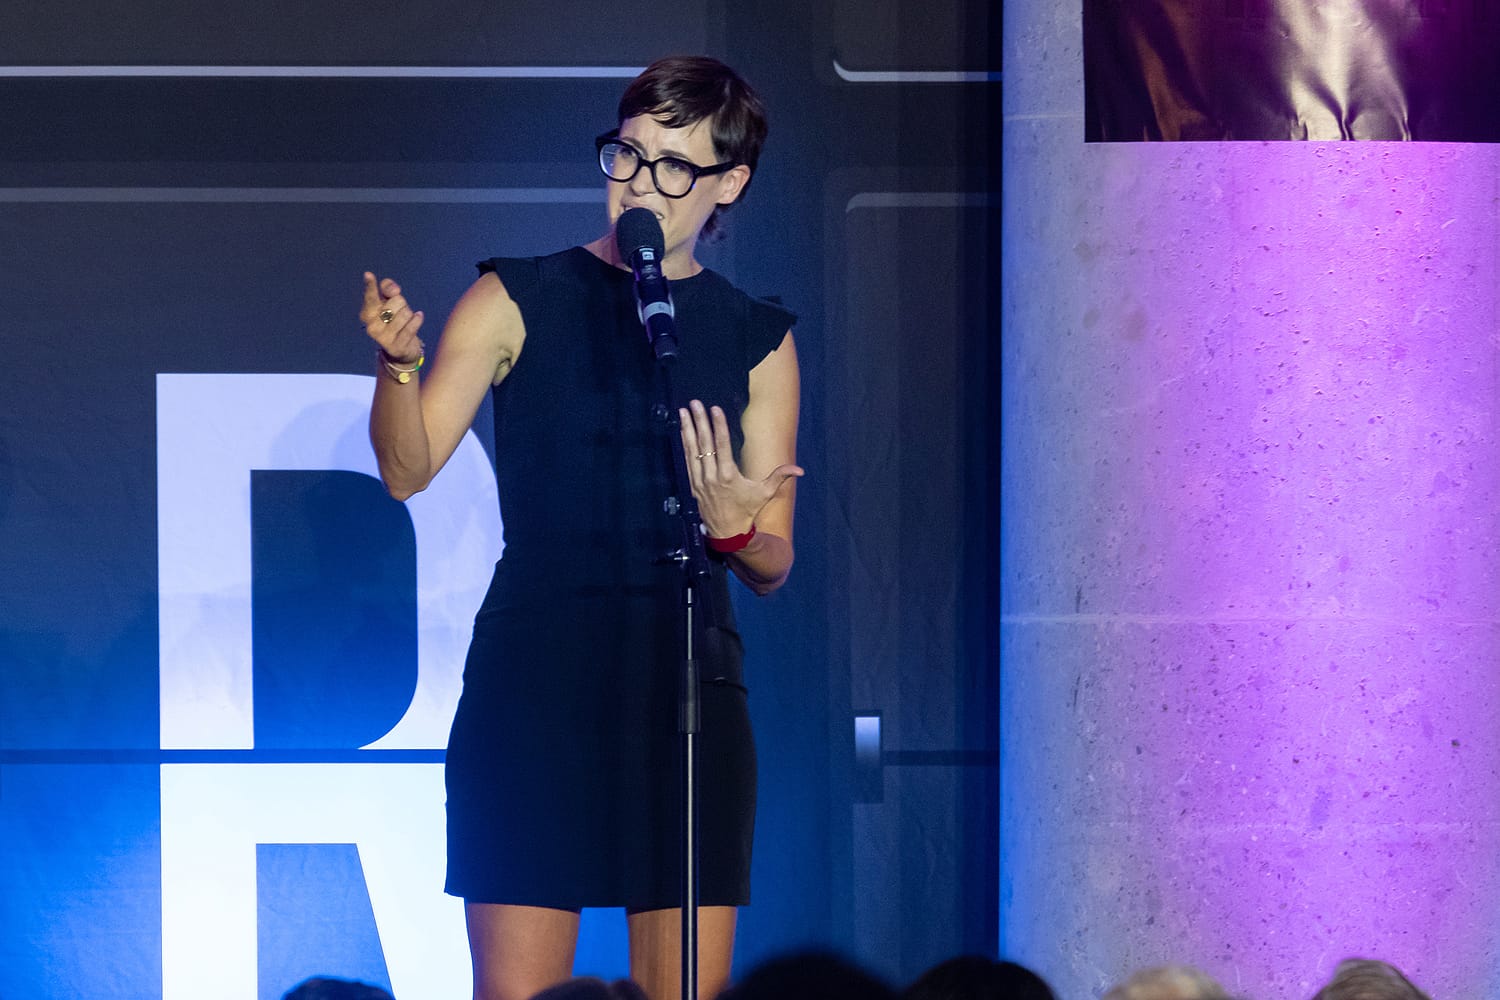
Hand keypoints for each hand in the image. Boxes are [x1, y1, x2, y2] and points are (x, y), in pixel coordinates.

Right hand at [360, 272, 425, 363]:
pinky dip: (417, 319)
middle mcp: (371, 327)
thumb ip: (389, 290)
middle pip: (396, 301)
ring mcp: (383, 338)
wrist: (402, 350)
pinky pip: (411, 326)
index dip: (370, 286)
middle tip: (400, 312)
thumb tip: (393, 289)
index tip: (368, 275)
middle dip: (403, 303)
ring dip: (410, 314)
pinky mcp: (396, 347)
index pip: (370, 297)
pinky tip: (419, 316)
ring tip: (406, 321)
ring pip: (405, 313)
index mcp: (367, 314)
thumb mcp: (391, 304)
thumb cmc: (395, 321)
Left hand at [678, 399, 802, 537]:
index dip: (718, 425)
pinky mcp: (693, 484)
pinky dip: (685, 444)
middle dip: (699, 421)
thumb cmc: (747, 511)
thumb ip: (780, 477)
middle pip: (704, 443)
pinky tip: (682, 431)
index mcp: (728, 476)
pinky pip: (687, 460)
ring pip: (692, 450)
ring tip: (684, 411)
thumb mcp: (765, 494)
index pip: (721, 445)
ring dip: (688, 429)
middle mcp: (711, 476)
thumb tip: (800, 470)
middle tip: (694, 403)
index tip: (714, 409)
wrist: (727, 533)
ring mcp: (700, 480)